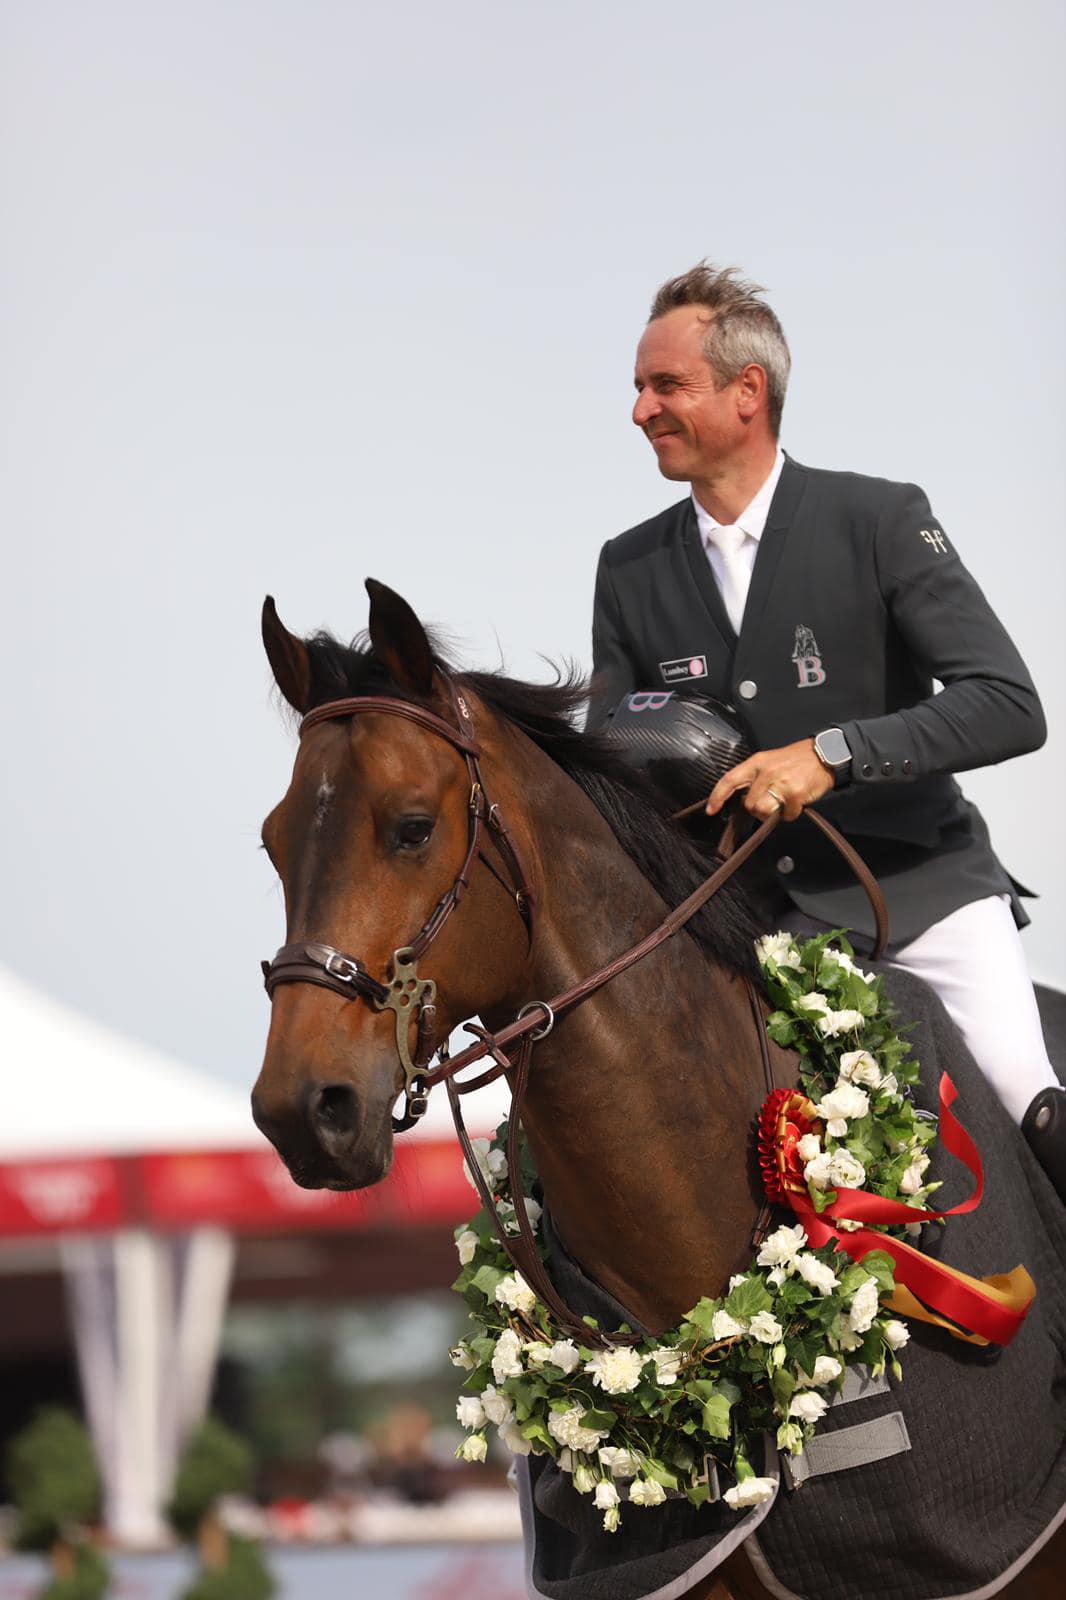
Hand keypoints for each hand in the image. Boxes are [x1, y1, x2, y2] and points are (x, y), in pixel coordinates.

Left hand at [706, 739, 833, 821]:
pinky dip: (792, 813)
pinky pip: (786, 815)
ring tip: (783, 802)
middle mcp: (765, 771)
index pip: (729, 779)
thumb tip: (745, 799)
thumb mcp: (771, 762)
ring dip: (773, 813)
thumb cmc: (798, 760)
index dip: (717, 796)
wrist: (825, 754)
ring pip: (763, 811)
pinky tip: (798, 800)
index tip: (711, 809)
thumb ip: (756, 778)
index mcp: (757, 762)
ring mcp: (780, 782)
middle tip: (772, 802)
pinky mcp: (794, 793)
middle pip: (749, 804)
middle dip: (758, 809)